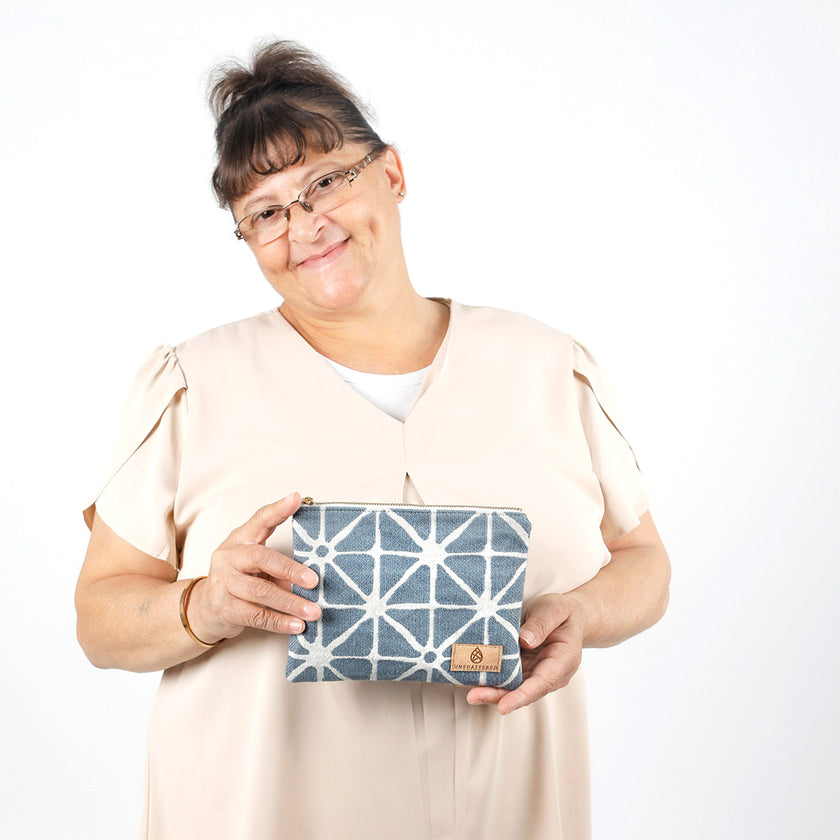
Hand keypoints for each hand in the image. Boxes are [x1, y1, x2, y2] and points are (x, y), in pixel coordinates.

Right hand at [186, 493, 320, 642]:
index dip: (278, 509)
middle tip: (314, 580)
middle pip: (261, 558)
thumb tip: (306, 581)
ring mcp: (223, 582)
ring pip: (261, 592)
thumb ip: (278, 568)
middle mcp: (229, 557)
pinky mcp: (224, 608)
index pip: (259, 519)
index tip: (296, 499)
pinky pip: (256, 615)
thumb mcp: (255, 567)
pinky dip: (280, 622)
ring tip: (313, 611)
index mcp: (240, 540)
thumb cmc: (237, 580)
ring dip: (291, 603)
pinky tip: (296, 625)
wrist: (203, 608)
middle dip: (291, 570)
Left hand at [465, 593, 585, 714]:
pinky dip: (490, 678)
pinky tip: (470, 676)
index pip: (543, 683)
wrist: (566, 615)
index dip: (522, 696)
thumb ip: (541, 624)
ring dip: (490, 690)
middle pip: (523, 690)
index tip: (503, 706)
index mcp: (564, 660)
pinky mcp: (522, 668)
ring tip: (467, 690)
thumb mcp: (554, 609)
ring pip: (512, 687)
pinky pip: (506, 677)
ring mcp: (535, 672)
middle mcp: (549, 673)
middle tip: (473, 696)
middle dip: (498, 696)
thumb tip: (525, 640)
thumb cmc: (562, 612)